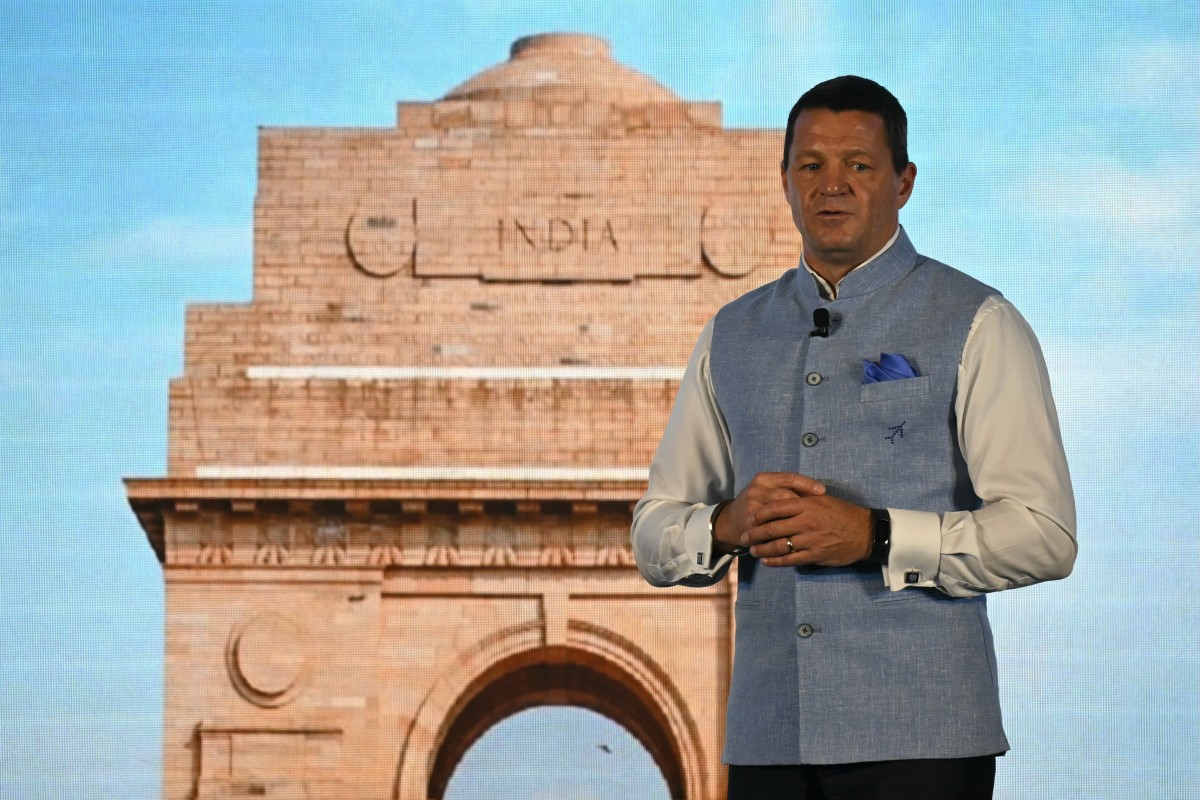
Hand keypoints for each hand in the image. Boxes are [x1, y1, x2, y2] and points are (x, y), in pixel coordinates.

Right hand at [712, 472, 826, 551]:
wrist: (730, 521)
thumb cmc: (757, 503)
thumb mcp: (768, 490)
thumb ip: (787, 489)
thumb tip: (818, 492)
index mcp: (763, 479)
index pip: (789, 478)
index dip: (807, 483)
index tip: (822, 491)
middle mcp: (756, 491)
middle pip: (786, 496)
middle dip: (804, 504)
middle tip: (821, 512)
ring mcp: (752, 509)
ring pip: (780, 515)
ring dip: (797, 521)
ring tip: (813, 526)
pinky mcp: (751, 527)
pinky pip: (773, 531)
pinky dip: (787, 535)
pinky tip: (801, 538)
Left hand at [741, 490, 871, 567]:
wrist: (866, 532)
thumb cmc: (843, 513)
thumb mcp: (823, 500)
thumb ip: (803, 499)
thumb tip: (783, 497)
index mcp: (807, 505)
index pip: (776, 508)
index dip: (760, 514)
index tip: (750, 518)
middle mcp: (806, 521)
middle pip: (773, 528)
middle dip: (755, 534)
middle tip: (744, 537)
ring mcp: (810, 539)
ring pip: (779, 546)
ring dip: (763, 550)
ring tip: (753, 551)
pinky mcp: (815, 555)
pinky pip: (791, 560)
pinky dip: (776, 562)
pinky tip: (768, 562)